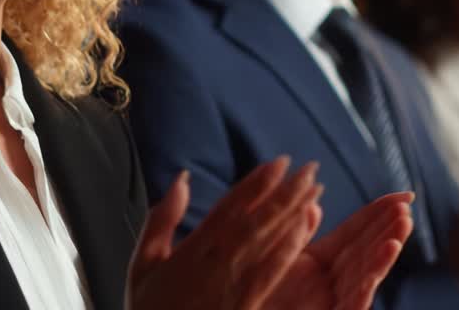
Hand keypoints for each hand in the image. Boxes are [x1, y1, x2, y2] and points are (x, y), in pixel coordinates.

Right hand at [126, 157, 322, 309]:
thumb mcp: (143, 263)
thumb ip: (161, 219)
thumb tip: (181, 179)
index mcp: (194, 246)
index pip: (231, 205)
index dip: (257, 182)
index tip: (280, 162)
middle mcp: (218, 259)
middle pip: (257, 217)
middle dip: (285, 191)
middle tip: (310, 167)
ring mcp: (234, 281)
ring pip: (269, 238)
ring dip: (294, 211)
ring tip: (315, 189)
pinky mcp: (247, 302)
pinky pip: (272, 270)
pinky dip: (290, 246)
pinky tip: (305, 228)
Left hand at [266, 192, 414, 308]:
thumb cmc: (260, 296)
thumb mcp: (278, 260)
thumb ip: (297, 235)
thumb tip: (313, 205)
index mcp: (319, 263)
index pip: (355, 232)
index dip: (379, 213)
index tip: (405, 195)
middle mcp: (330, 282)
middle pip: (365, 252)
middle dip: (387, 231)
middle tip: (406, 209)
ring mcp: (331, 303)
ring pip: (363, 278)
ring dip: (382, 258)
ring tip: (398, 235)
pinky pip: (349, 306)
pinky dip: (362, 291)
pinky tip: (372, 277)